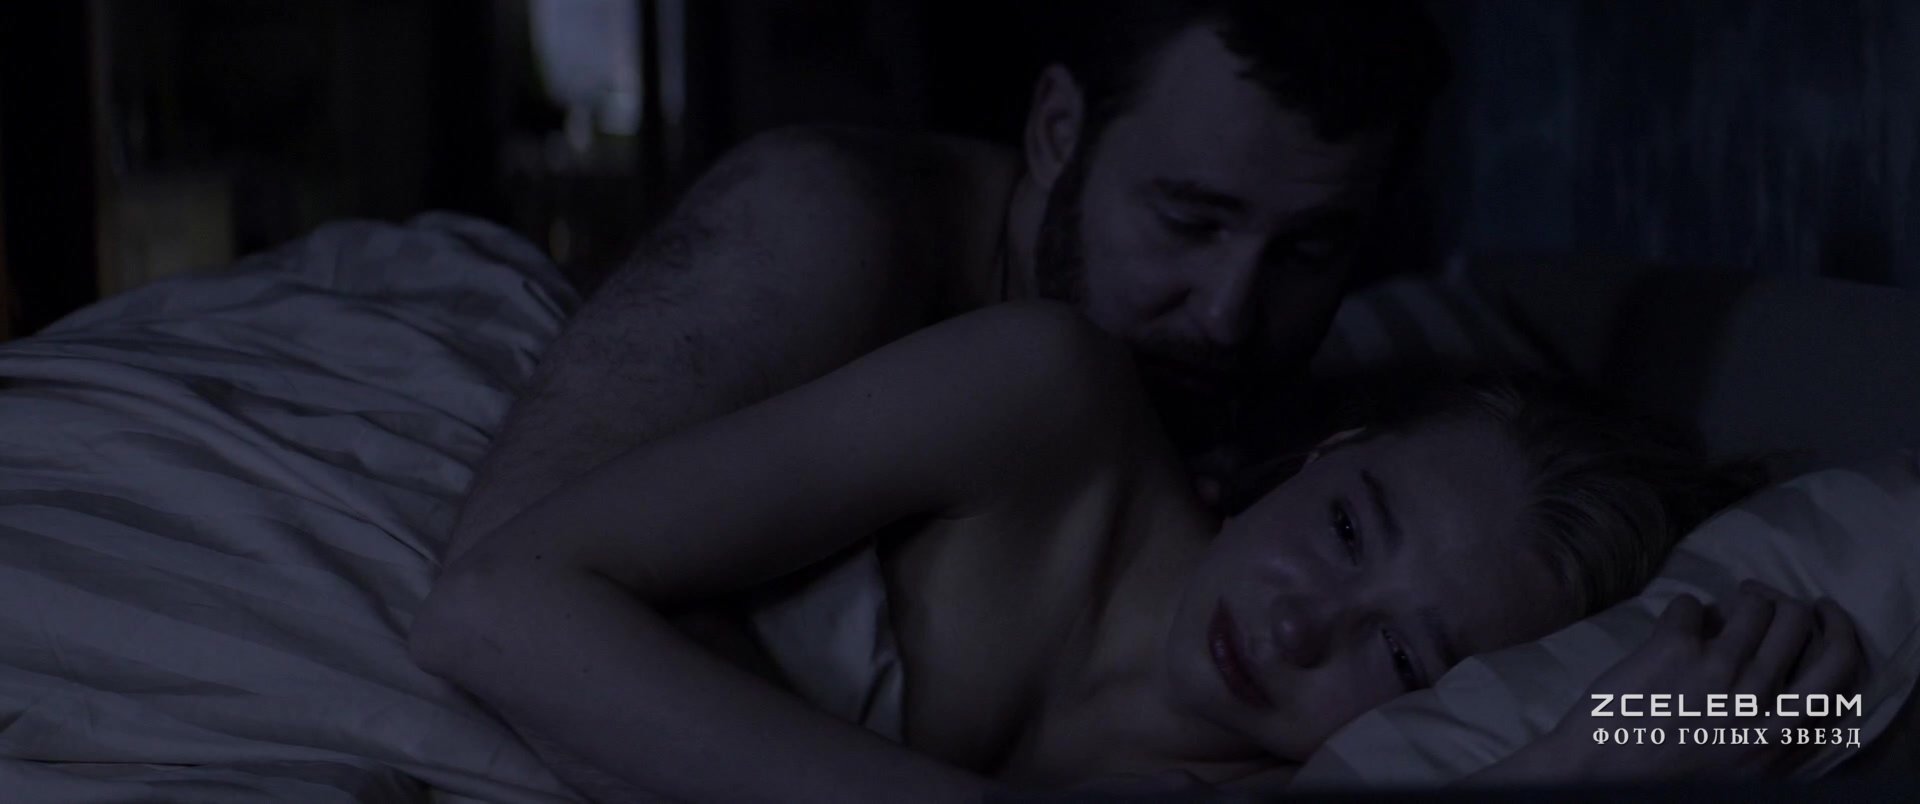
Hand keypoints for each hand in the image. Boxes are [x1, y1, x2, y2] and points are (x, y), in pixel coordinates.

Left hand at [1541, 581, 1862, 779]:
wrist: (1598, 779)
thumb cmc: (1668, 777)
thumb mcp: (1743, 767)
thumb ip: (1773, 731)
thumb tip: (1785, 677)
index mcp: (1781, 735)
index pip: (1838, 668)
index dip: (1836, 631)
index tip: (1822, 615)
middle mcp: (1758, 700)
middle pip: (1797, 622)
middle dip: (1785, 602)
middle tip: (1764, 599)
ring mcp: (1718, 671)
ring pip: (1754, 604)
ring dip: (1742, 596)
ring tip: (1722, 606)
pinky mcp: (1674, 650)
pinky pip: (1691, 604)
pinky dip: (1684, 608)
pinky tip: (1673, 624)